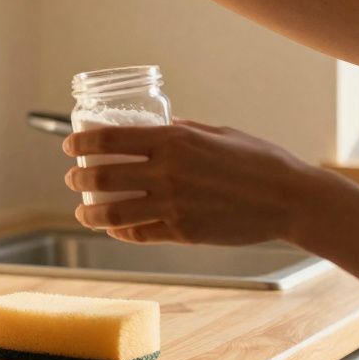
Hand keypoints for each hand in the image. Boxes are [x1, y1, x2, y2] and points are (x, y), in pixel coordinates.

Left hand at [62, 120, 323, 245]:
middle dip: (79, 179)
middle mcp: (167, 172)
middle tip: (72, 179)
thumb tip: (160, 126)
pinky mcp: (183, 232)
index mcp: (174, 140)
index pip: (110, 140)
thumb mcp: (217, 132)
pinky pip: (139, 234)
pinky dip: (120, 232)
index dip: (82, 144)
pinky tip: (113, 229)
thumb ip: (184, 130)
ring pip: (114, 212)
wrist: (289, 199)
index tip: (69, 147)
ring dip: (90, 212)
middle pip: (103, 177)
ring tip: (81, 212)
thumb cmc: (258, 160)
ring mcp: (173, 205)